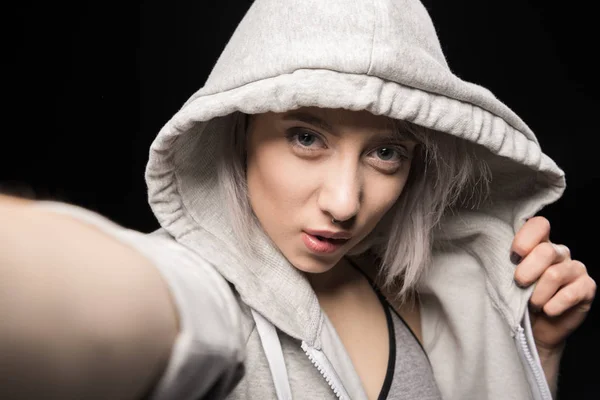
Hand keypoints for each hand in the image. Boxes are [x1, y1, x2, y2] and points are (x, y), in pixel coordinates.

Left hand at [512, 217, 595, 354]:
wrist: (535, 328)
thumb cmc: (518, 299)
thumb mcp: (508, 279)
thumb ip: (507, 264)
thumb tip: (495, 257)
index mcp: (539, 244)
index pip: (539, 225)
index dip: (526, 238)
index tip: (514, 256)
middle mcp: (559, 253)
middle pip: (546, 251)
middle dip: (526, 272)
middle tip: (519, 285)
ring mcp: (575, 269)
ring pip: (554, 275)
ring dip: (538, 295)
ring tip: (533, 304)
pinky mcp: (587, 287)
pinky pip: (570, 294)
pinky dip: (553, 306)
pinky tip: (548, 311)